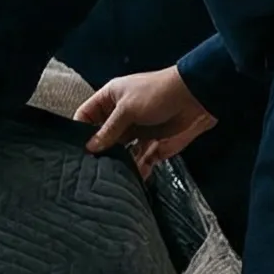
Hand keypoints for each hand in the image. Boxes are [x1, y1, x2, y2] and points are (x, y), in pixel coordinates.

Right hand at [75, 66, 215, 176]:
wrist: (198, 97)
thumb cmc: (158, 94)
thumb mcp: (127, 109)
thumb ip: (108, 130)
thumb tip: (89, 148)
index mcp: (111, 100)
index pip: (86, 116)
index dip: (79, 131)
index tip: (75, 149)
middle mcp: (122, 116)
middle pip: (103, 138)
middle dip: (99, 152)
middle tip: (90, 167)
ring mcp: (138, 131)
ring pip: (121, 152)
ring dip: (118, 163)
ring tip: (111, 176)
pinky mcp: (155, 145)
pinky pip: (142, 161)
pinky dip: (139, 170)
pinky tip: (134, 179)